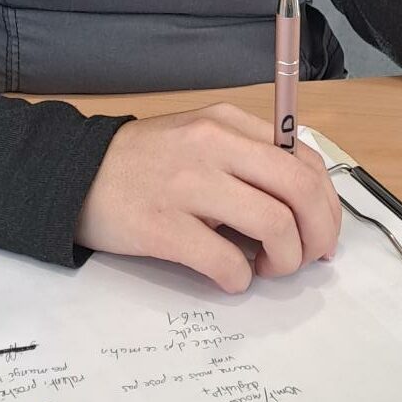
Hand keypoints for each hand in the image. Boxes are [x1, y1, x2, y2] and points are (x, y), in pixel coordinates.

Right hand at [76, 103, 342, 292]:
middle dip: (319, 233)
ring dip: (284, 259)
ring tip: (265, 268)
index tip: (321, 231)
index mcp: (227, 123)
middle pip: (300, 189)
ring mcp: (188, 186)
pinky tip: (230, 278)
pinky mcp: (163, 226)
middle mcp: (214, 146)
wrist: (74, 174)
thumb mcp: (201, 138)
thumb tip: (302, 201)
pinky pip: (225, 261)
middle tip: (308, 258)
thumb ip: (248, 156)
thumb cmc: (146, 162)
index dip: (326, 202)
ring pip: (274, 224)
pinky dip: (240, 279)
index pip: (304, 159)